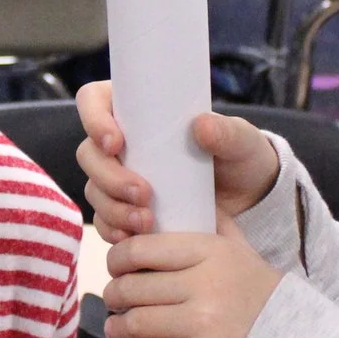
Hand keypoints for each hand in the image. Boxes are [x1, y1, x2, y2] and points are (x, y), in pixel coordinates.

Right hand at [76, 80, 281, 243]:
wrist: (249, 201)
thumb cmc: (241, 157)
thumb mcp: (242, 141)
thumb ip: (228, 132)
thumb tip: (201, 125)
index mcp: (138, 110)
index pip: (94, 100)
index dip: (93, 119)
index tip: (116, 142)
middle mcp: (122, 142)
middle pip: (88, 153)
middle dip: (108, 176)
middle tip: (143, 193)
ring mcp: (120, 178)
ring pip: (94, 189)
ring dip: (113, 207)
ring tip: (146, 222)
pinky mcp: (125, 209)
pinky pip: (104, 220)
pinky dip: (113, 229)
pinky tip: (132, 237)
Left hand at [103, 225, 281, 337]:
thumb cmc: (255, 289)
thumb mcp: (237, 246)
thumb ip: (208, 221)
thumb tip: (174, 195)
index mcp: (210, 251)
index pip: (139, 250)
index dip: (117, 260)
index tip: (117, 268)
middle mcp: (207, 286)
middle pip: (132, 288)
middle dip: (114, 295)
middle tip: (115, 300)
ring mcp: (206, 326)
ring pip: (135, 323)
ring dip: (119, 327)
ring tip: (118, 326)